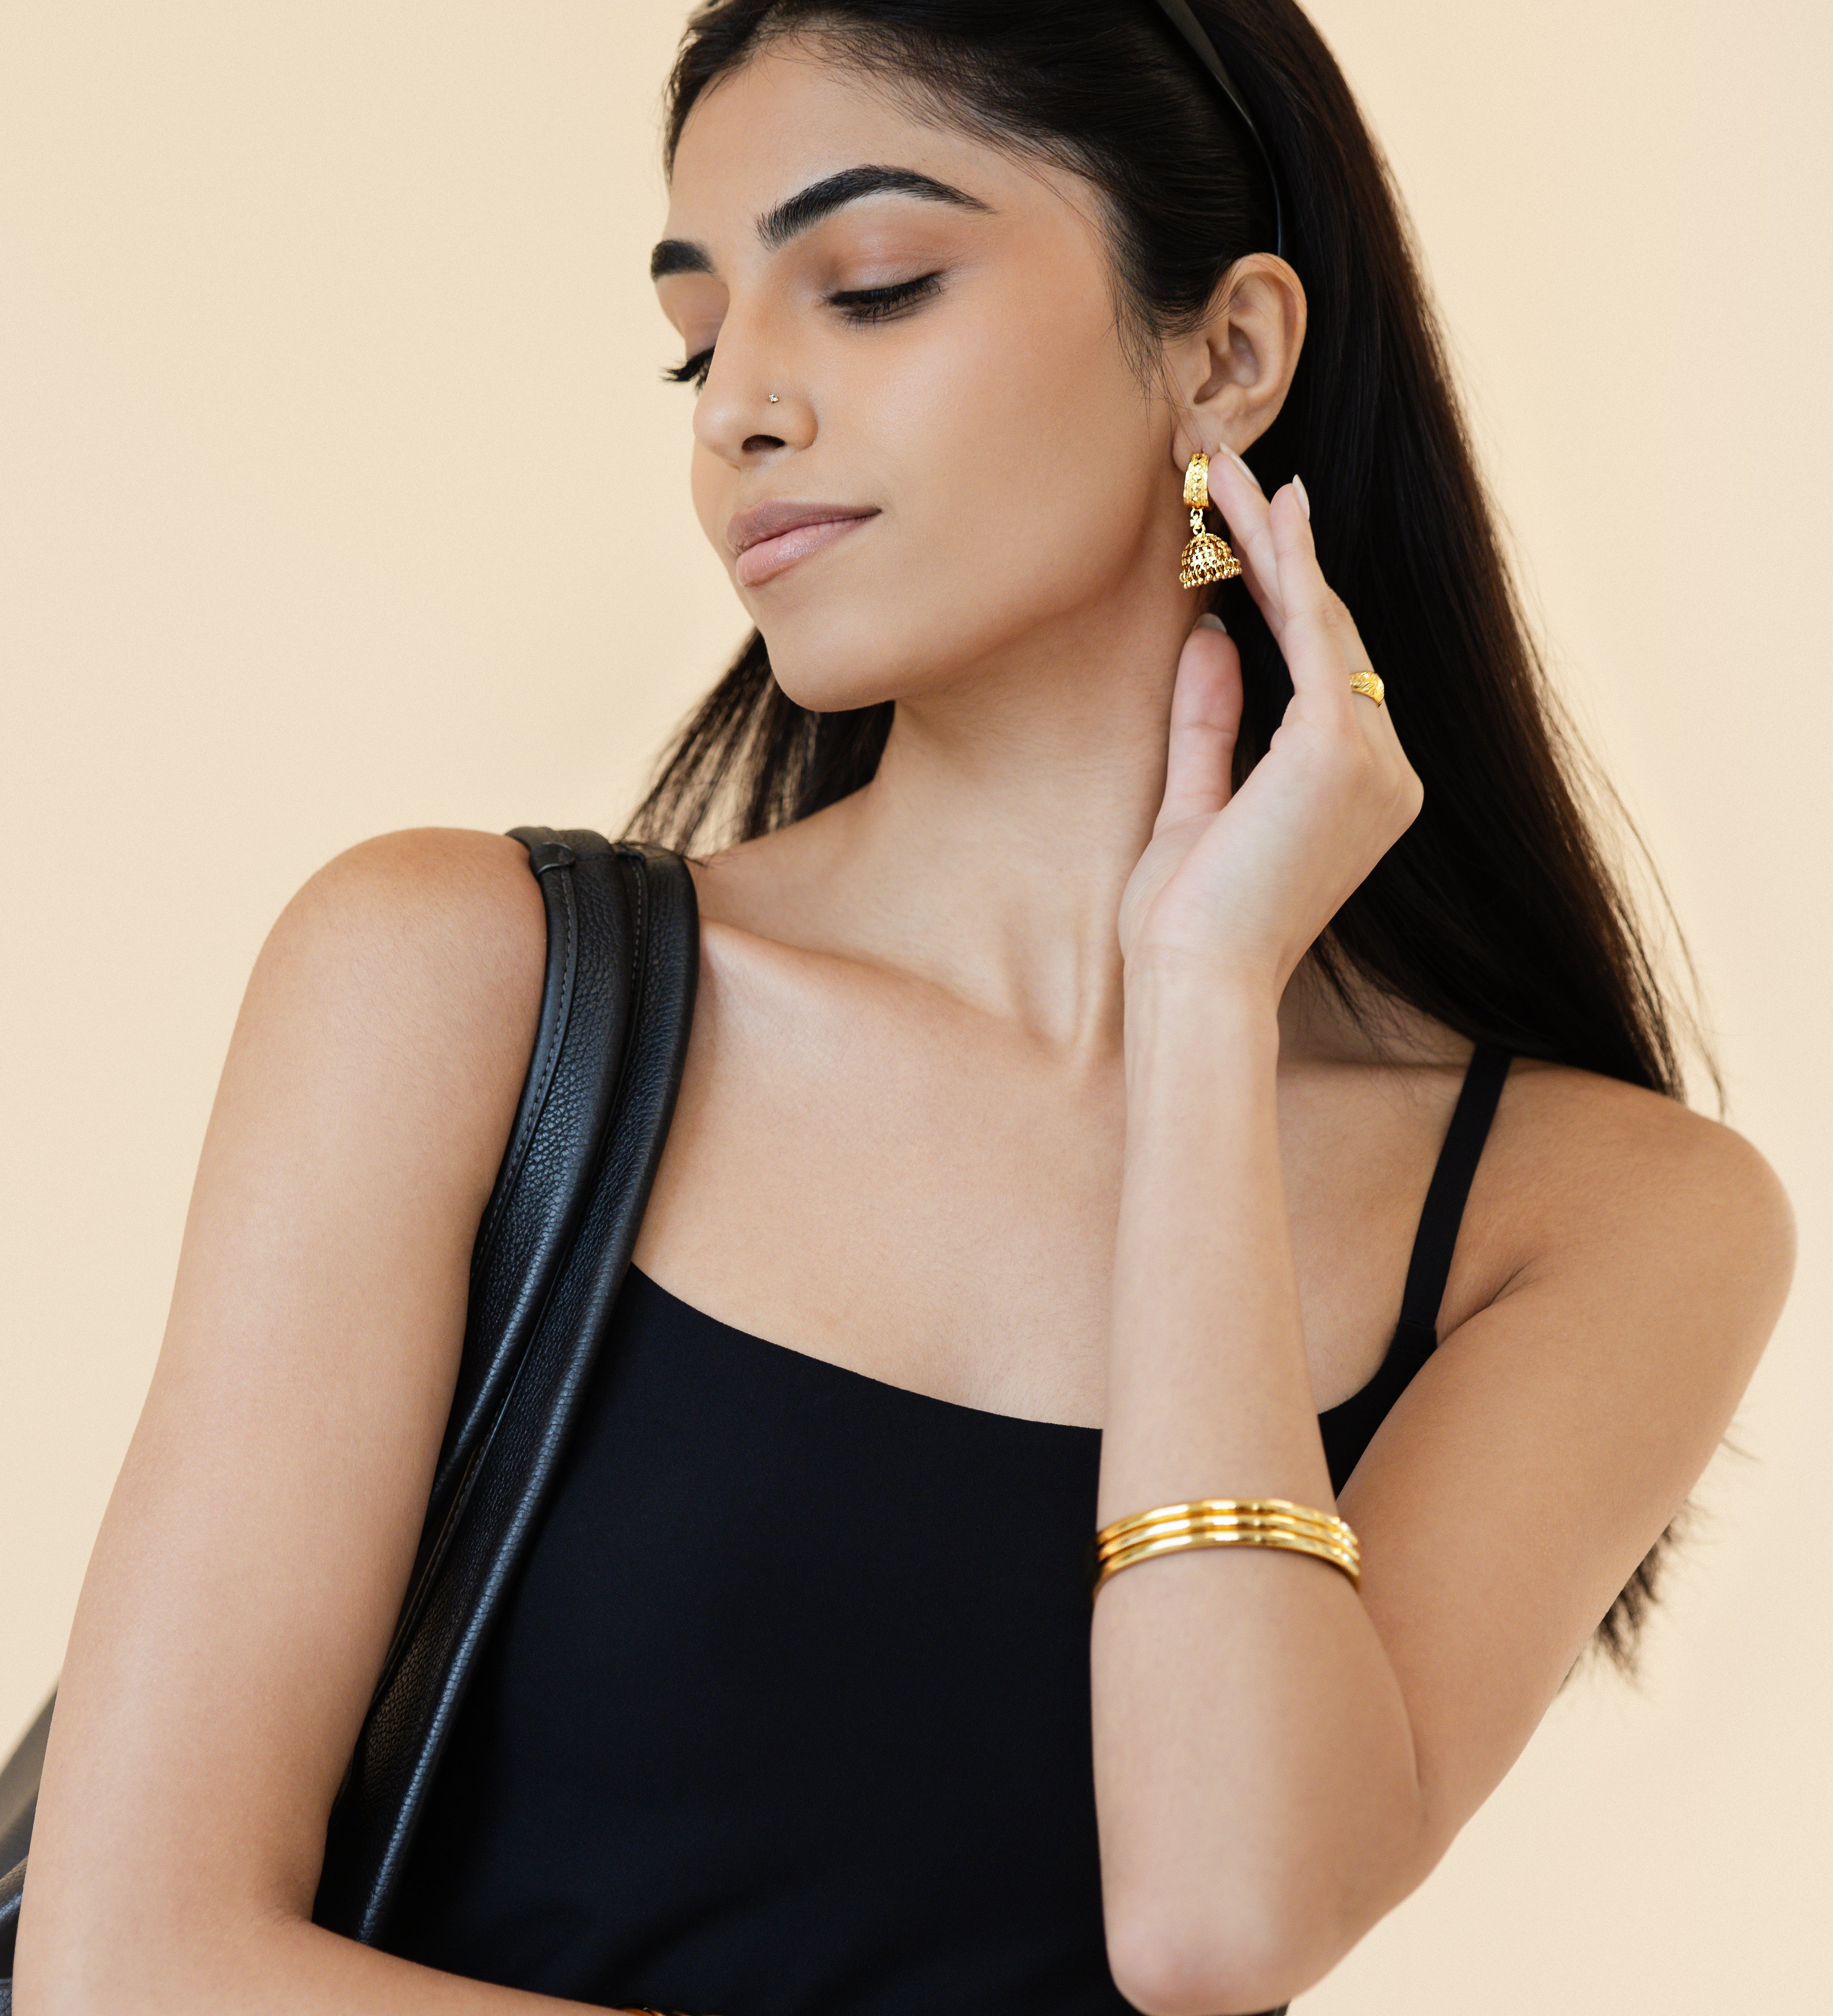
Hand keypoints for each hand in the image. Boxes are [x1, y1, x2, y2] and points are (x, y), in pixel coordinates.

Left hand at [1117, 454, 1421, 999]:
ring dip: (1268, 537)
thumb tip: (1210, 634)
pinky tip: (1262, 509)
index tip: (1245, 521)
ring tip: (1223, 464)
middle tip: (1223, 464)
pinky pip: (1312, 638)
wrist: (1195, 984)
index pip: (1317, 668)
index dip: (1279, 588)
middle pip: (1327, 632)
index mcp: (1358, 792)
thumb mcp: (1194, 807)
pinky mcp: (1338, 751)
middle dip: (1272, 545)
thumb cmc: (1188, 925)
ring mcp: (1372, 761)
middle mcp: (1384, 772)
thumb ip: (1211, 723)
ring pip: (1321, 621)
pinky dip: (1285, 570)